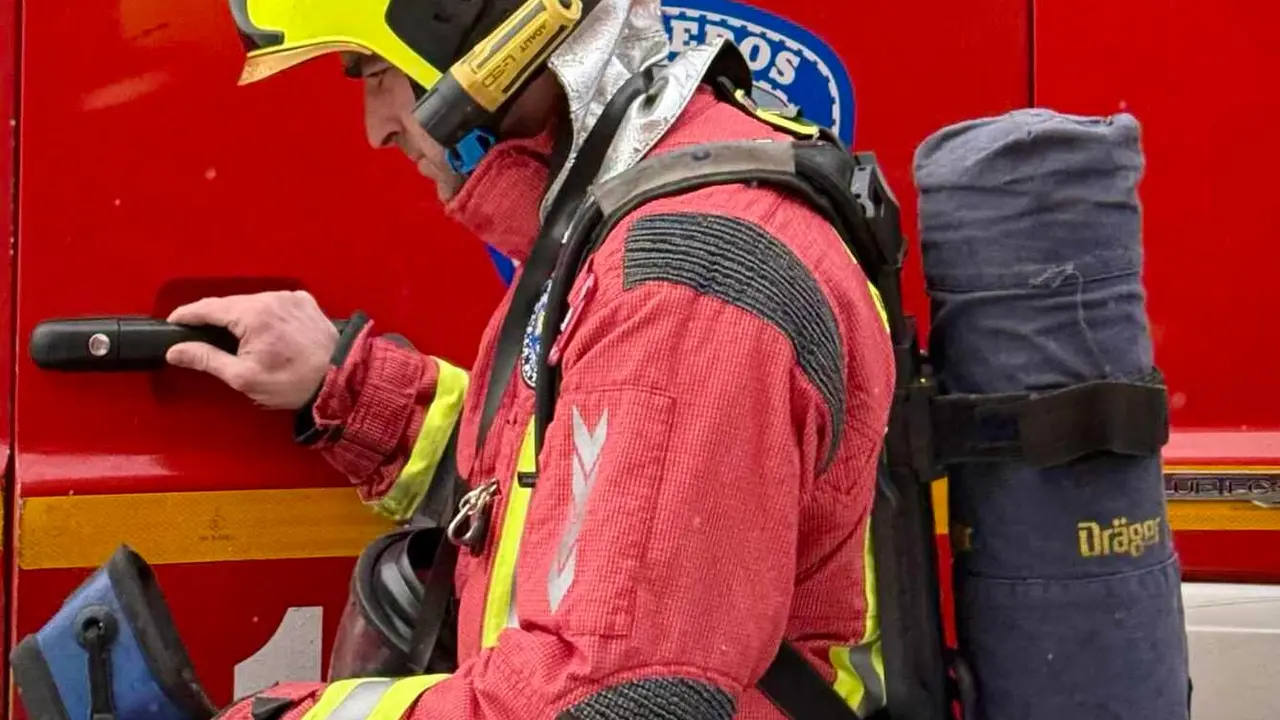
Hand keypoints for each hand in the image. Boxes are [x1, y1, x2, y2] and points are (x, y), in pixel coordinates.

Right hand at [165, 290, 339, 409]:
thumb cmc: (293, 382)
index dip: (187, 315)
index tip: (174, 322)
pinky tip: (266, 333)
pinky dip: (264, 314)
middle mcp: (271, 298)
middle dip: (214, 318)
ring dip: (240, 316)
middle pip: (230, 303)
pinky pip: (274, 303)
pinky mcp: (304, 302)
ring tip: (237, 339)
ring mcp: (290, 298)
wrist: (340, 380)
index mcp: (253, 314)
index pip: (208, 307)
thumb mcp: (243, 377)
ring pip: (252, 302)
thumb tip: (177, 351)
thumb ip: (207, 359)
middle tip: (201, 335)